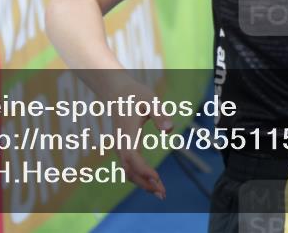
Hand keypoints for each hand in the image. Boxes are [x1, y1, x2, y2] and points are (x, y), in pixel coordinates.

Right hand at [106, 74, 172, 198]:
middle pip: (129, 170)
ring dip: (143, 183)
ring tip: (160, 193)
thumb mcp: (150, 100)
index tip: (157, 178)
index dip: (144, 170)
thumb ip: (160, 114)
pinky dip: (139, 177)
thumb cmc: (135, 95)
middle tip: (163, 194)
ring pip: (128, 171)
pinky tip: (152, 182)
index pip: (132, 157)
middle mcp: (121, 144)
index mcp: (127, 133)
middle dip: (145, 183)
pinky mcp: (123, 148)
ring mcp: (120, 147)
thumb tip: (169, 130)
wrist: (117, 92)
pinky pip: (129, 167)